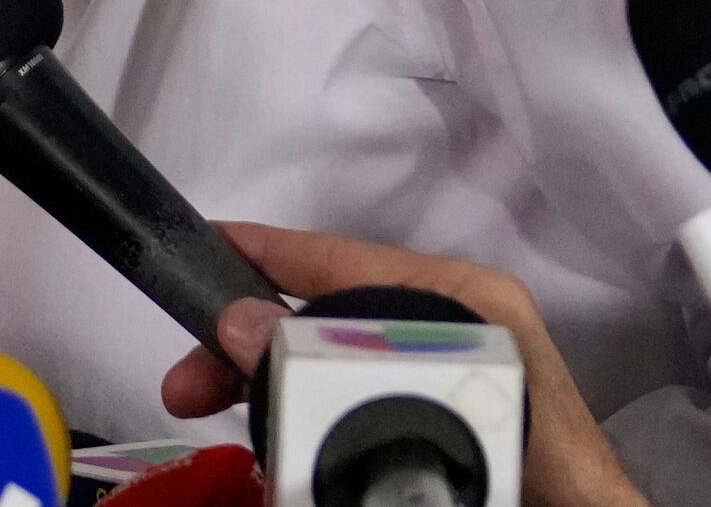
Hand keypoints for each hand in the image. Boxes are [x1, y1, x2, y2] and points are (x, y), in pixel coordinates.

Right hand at [157, 221, 649, 506]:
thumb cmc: (525, 461)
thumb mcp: (415, 398)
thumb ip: (330, 363)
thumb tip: (241, 325)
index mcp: (462, 300)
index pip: (338, 255)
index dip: (261, 251)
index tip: (198, 249)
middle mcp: (456, 323)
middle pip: (326, 314)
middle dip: (250, 344)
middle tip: (185, 388)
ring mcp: (453, 371)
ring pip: (338, 358)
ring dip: (276, 384)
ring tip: (221, 417)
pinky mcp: (450, 416)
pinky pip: (364, 397)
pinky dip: (317, 414)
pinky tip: (281, 438)